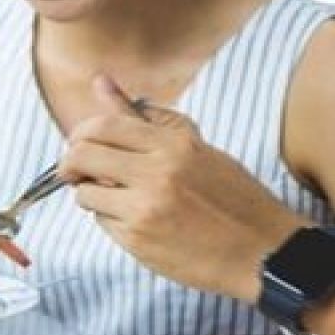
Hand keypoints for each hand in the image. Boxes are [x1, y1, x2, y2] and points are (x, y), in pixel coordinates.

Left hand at [59, 75, 304, 301]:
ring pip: (86, 192)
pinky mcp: (138, 240)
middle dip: (71, 163)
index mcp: (175, 144)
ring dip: (92, 194)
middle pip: (83, 155)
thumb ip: (144, 119)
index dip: (82, 134)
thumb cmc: (233, 198)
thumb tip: (100, 82)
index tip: (82, 144)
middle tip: (77, 172)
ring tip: (119, 199)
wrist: (263, 252)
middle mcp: (158, 172)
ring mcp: (146, 208)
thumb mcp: (195, 149)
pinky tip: (139, 222)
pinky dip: (111, 220)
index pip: (104, 125)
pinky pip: (103, 222)